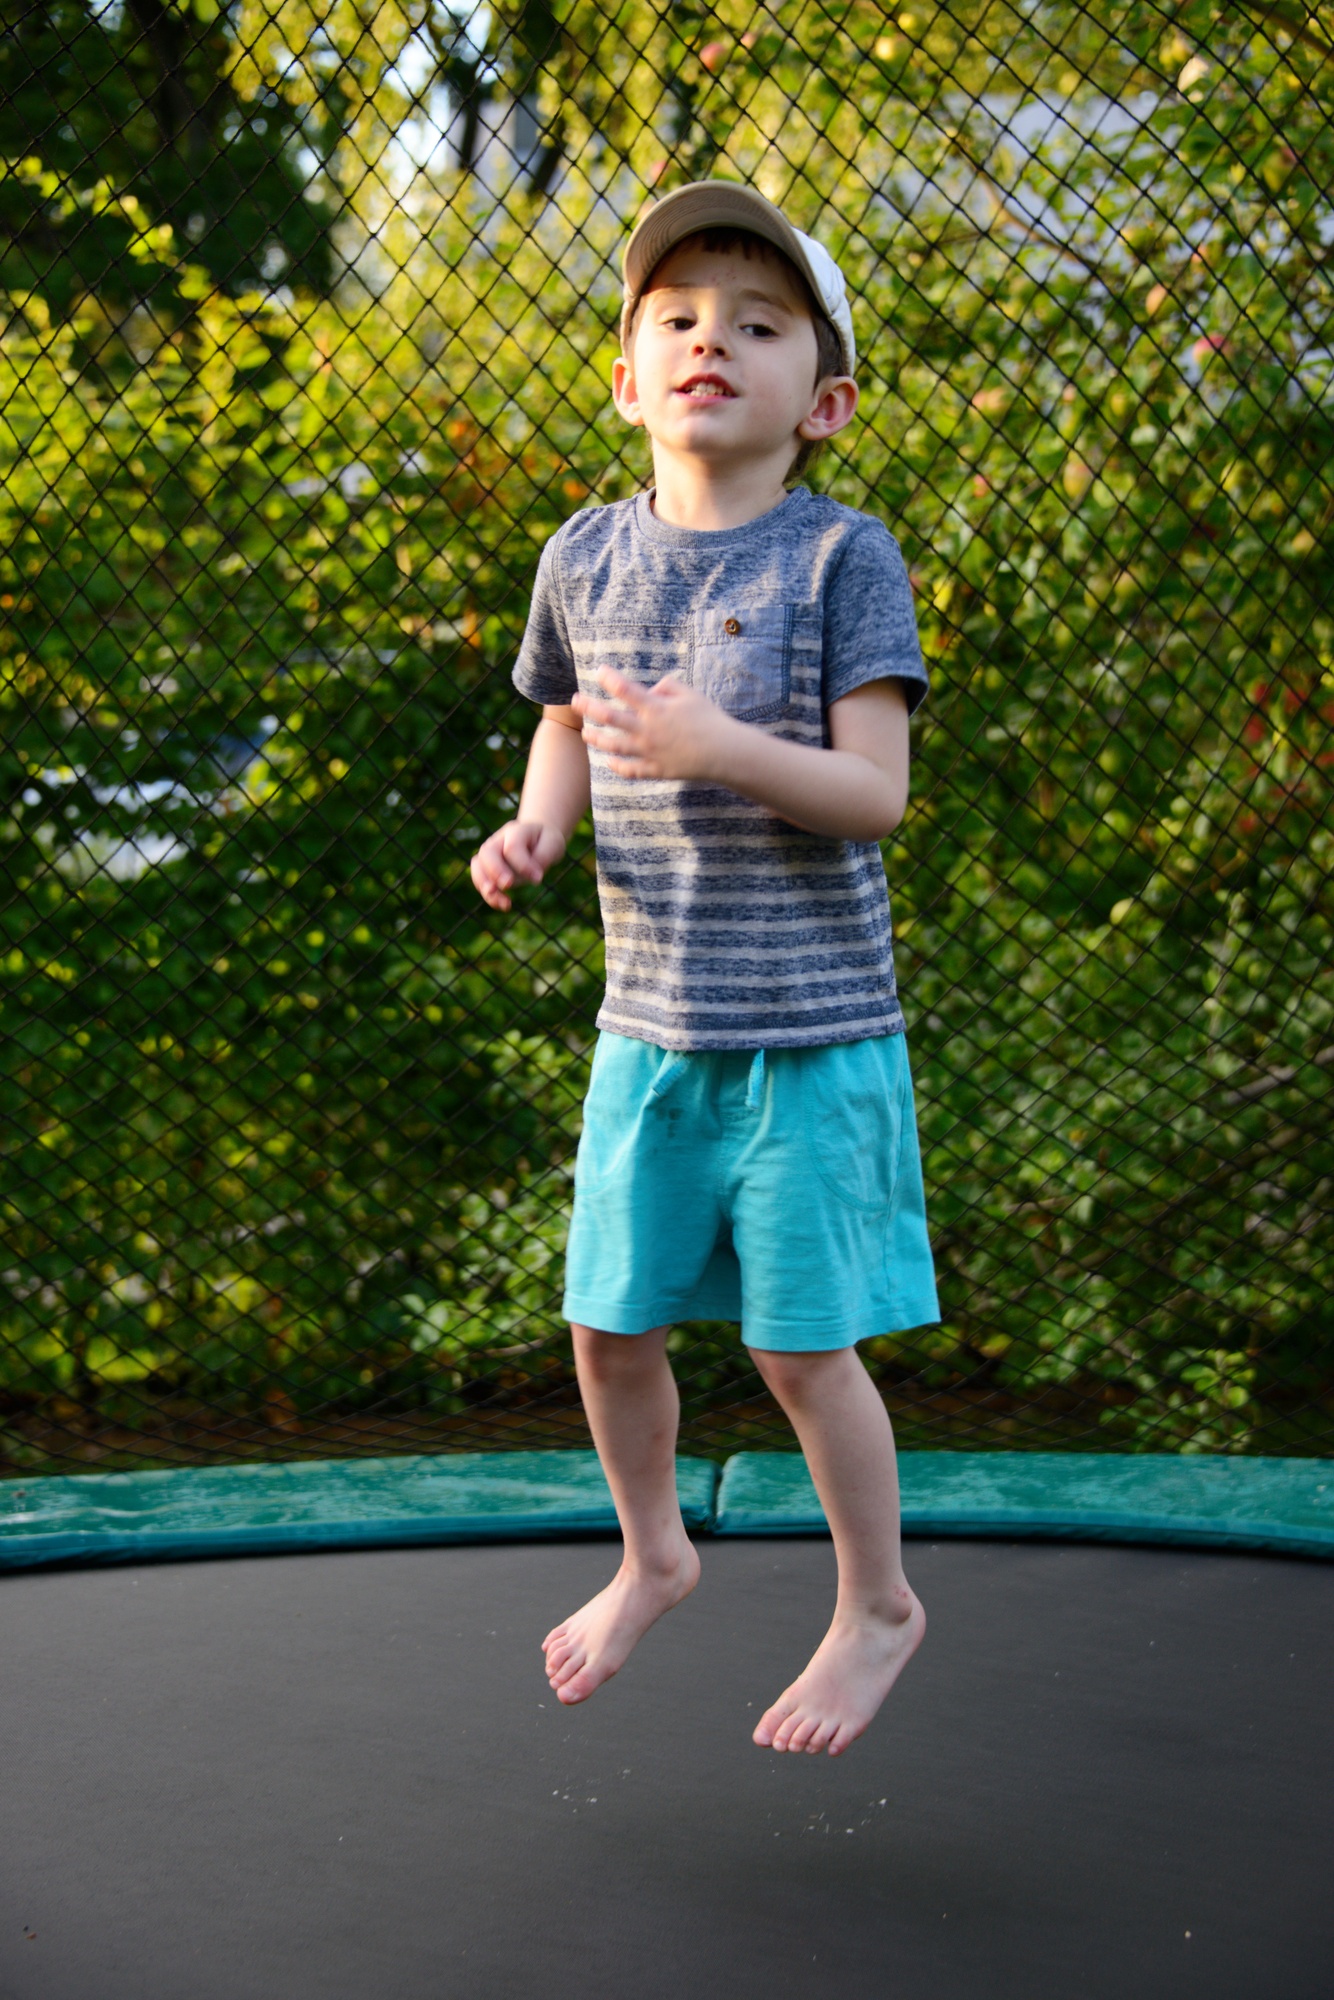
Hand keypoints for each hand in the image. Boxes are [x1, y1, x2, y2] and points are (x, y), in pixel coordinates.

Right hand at [470, 820, 566, 910]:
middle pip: (487, 853)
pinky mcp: (487, 868)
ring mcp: (489, 853)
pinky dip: (490, 896)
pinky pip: (480, 881)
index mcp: (515, 831)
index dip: (523, 865)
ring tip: (504, 902)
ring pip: (478, 867)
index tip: (538, 878)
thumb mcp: (553, 844)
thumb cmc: (546, 841)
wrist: (537, 838)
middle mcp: (498, 840)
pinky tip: (504, 905)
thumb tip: (533, 877)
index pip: (512, 847)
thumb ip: (544, 857)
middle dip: (496, 871)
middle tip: (508, 885)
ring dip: (487, 886)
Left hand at [573, 667, 736, 781]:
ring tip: (585, 733)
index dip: (609, 678)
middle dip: (588, 707)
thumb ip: (667, 686)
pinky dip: (616, 766)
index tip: (599, 671)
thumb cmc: (709, 719)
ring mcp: (649, 752)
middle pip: (609, 717)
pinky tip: (608, 761)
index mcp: (656, 708)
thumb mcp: (690, 694)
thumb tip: (650, 690)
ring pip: (613, 745)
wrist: (724, 753)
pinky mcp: (655, 770)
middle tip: (575, 701)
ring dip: (596, 738)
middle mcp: (647, 729)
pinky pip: (630, 770)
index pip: (624, 689)